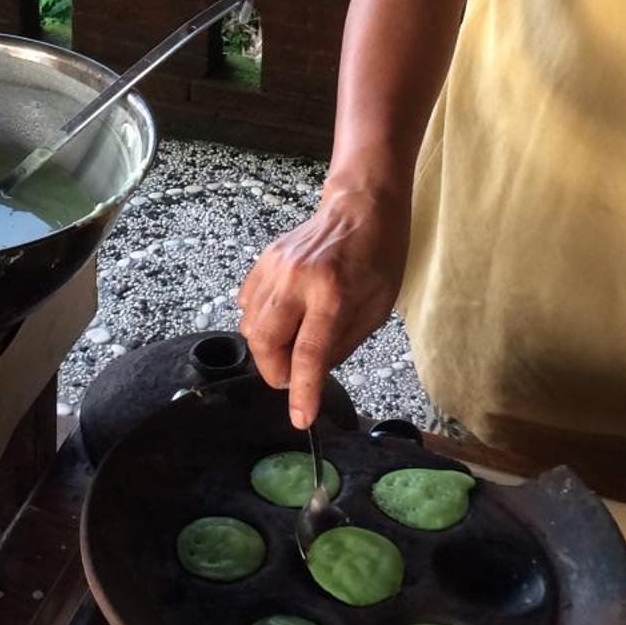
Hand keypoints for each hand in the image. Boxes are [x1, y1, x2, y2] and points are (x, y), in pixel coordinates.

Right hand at [237, 187, 408, 429]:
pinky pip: (247, 304)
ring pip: (250, 326)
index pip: (308, 354)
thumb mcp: (376, 309)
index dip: (302, 391)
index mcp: (334, 294)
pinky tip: (282, 320)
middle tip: (295, 377)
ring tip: (292, 345)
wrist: (360, 206)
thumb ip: (341, 344)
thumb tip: (312, 376)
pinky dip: (259, 322)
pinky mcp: (263, 260)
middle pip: (264, 342)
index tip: (300, 418)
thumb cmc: (378, 257)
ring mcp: (275, 267)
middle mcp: (297, 280)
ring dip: (268, 349)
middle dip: (275, 372)